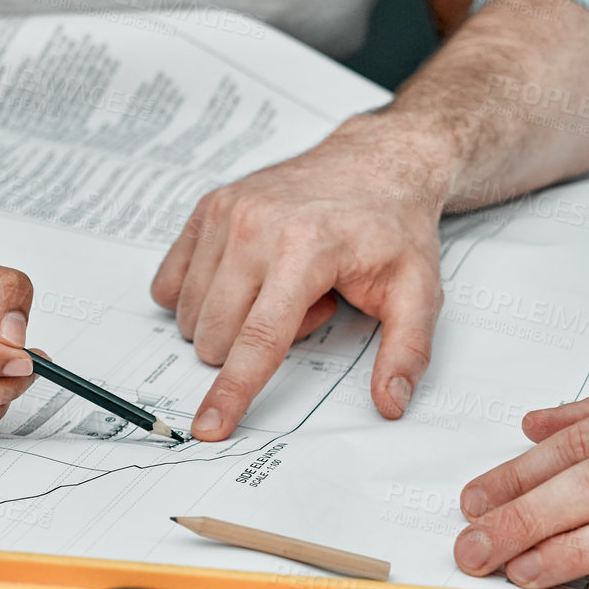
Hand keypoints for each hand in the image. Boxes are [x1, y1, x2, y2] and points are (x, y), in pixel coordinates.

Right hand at [150, 114, 449, 438]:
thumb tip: (390, 402)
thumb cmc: (393, 227)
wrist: (377, 161)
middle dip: (252, 344)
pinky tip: (245, 275)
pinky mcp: (207, 208)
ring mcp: (225, 213)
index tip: (208, 426)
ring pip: (190, 315)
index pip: (257, 340)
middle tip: (307, 304)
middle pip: (216, 336)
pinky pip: (170, 284)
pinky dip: (200, 297)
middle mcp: (255, 227)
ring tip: (283, 284)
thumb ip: (406, 352)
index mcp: (305, 249)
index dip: (232, 392)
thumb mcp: (418, 290)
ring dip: (231, 318)